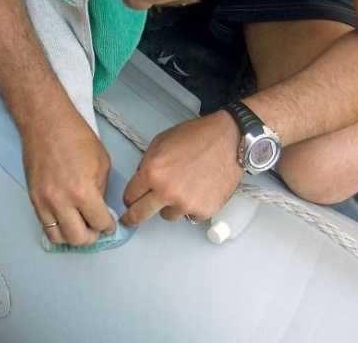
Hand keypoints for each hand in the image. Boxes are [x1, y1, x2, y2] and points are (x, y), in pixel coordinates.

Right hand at [22, 109, 116, 245]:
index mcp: (83, 192)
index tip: (110, 224)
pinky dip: (58, 228)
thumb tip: (99, 207)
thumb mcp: (101, 162)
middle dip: (92, 236)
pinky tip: (66, 220)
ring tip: (80, 226)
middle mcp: (61, 201)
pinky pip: (45, 226)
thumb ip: (101, 190)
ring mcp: (44, 202)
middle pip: (78, 239)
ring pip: (59, 238)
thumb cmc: (75, 136)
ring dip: (72, 236)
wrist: (45, 122)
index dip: (109, 226)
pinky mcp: (33, 198)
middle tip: (96, 228)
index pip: (100, 223)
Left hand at [121, 111, 243, 226]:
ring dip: (169, 206)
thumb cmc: (197, 137)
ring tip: (182, 188)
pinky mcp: (203, 211)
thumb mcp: (161, 141)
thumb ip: (146, 163)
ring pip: (167, 215)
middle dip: (132, 218)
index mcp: (152, 172)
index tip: (129, 202)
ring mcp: (186, 204)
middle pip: (140, 215)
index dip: (128, 198)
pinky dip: (191, 207)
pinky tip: (198, 190)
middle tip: (130, 220)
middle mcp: (166, 191)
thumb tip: (140, 181)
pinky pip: (189, 216)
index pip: (129, 196)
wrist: (229, 139)